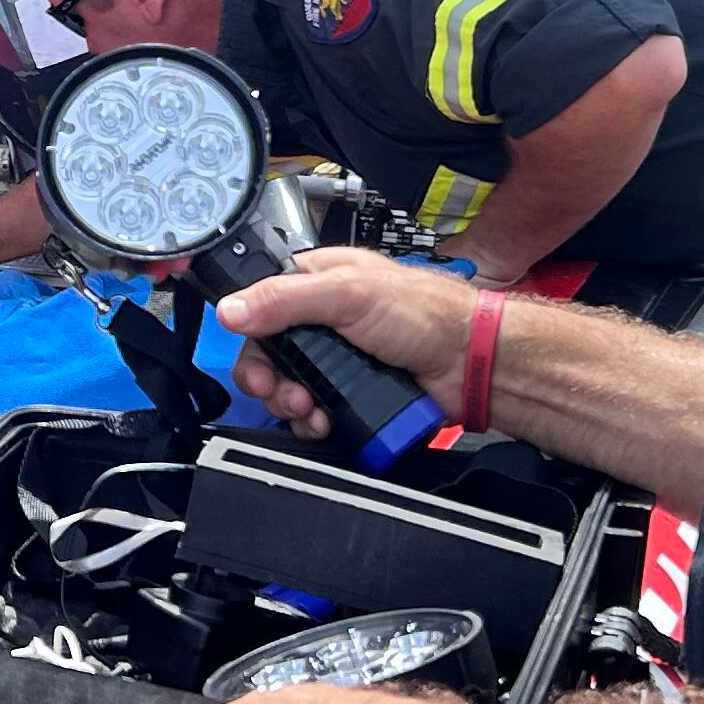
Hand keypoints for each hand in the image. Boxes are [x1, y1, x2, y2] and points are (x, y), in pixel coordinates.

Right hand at [214, 247, 474, 439]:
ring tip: (308, 410)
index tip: (254, 361)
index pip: (261, 305)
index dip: (250, 335)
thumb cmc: (426, 313)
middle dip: (270, 379)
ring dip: (291, 404)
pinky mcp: (351, 391)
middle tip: (281, 393)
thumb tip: (232, 309)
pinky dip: (312, 422)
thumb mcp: (348, 294)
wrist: (470, 364)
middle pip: (270, 354)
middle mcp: (324, 319)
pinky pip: (315, 412)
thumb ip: (285, 299)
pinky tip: (322, 422)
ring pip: (290, 387)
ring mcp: (337, 358)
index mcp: (318, 281)